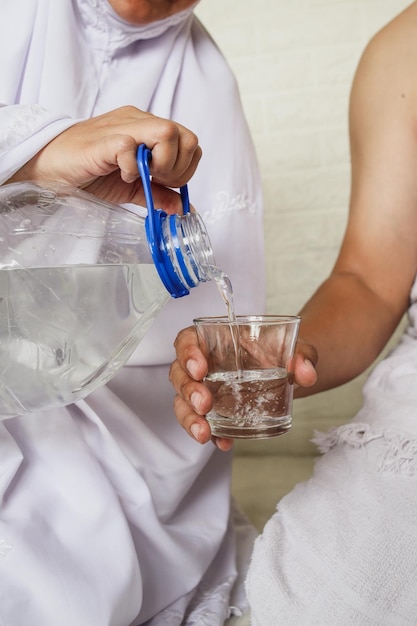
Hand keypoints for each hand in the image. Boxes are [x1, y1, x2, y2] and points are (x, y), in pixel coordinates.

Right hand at [7, 106, 201, 211]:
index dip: (185, 168)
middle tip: (154, 180)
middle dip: (177, 168)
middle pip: (187, 136)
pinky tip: (120, 175)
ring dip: (161, 164)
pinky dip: (132, 166)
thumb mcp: (132, 188)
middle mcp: (139, 122)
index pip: (190, 142)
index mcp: (149, 130)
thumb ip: (159, 194)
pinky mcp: (103, 140)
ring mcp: (122, 126)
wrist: (49, 166)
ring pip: (167, 132)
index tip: (163, 183)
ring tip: (138, 176)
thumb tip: (184, 208)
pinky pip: (131, 145)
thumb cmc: (89, 172)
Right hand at [169, 326, 318, 450]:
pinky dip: (212, 435)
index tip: (200, 367)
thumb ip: (302, 355)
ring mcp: (205, 389)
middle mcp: (203, 364)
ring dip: (189, 418)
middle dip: (188, 390)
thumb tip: (305, 372)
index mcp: (214, 339)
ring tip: (204, 432)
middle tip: (204, 404)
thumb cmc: (281, 351)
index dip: (187, 352)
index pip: (187, 340)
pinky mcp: (214, 412)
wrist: (288, 372)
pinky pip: (203, 423)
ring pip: (183, 402)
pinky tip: (224, 443)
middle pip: (179, 374)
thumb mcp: (296, 348)